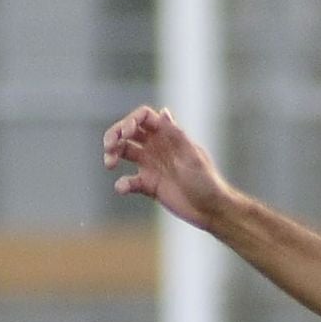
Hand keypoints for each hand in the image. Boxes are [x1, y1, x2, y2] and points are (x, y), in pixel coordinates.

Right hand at [103, 105, 232, 231]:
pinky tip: (123, 187)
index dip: (130, 120)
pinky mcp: (148, 185)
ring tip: (110, 164)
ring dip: (112, 154)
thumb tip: (164, 111)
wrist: (211, 210)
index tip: (126, 133)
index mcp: (168, 136)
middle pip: (127, 132)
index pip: (143, 117)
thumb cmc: (207, 181)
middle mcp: (157, 147)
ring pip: (123, 152)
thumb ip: (176, 135)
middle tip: (109, 147)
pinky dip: (122, 184)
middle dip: (114, 135)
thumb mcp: (193, 157)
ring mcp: (151, 165)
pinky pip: (129, 181)